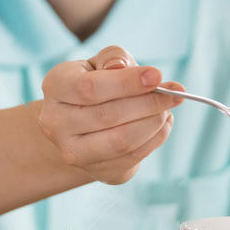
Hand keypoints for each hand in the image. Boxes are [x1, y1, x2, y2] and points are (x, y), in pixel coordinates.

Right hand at [37, 46, 183, 184]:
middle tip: (175, 93)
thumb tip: (123, 67)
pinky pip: (134, 157)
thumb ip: (113, 58)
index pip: (90, 88)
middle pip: (109, 116)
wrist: (82, 126)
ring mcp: (74, 152)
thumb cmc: (96, 85)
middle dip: (149, 103)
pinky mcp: (99, 172)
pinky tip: (162, 123)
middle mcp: (56, 123)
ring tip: (168, 107)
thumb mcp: (101, 63)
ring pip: (122, 141)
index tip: (158, 76)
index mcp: (55, 86)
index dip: (127, 83)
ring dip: (154, 123)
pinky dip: (156, 138)